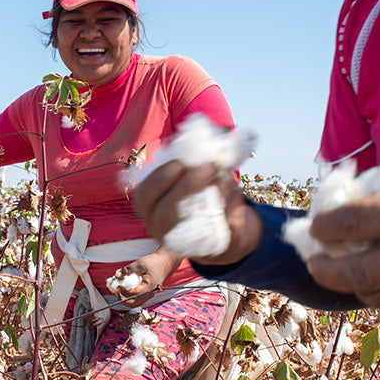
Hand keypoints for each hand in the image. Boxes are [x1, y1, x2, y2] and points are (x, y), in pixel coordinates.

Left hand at [112, 249, 180, 307]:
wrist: (165, 261)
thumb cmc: (153, 262)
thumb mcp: (139, 264)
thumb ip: (128, 270)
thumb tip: (117, 276)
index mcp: (149, 287)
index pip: (134, 294)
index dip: (123, 292)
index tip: (118, 286)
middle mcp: (150, 293)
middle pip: (134, 304)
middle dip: (123, 300)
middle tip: (117, 292)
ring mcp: (150, 294)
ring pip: (136, 303)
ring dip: (127, 300)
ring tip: (120, 292)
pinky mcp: (149, 293)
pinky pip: (139, 299)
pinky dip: (131, 298)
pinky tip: (126, 290)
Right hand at [132, 161, 262, 266]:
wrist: (222, 228)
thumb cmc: (198, 192)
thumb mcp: (189, 175)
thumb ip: (191, 159)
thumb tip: (213, 130)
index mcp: (151, 210)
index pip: (143, 199)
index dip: (158, 180)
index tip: (178, 163)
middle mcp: (163, 230)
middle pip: (166, 214)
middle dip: (187, 187)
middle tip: (208, 167)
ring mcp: (187, 244)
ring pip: (194, 224)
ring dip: (213, 194)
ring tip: (225, 176)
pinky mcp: (215, 249)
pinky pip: (225, 229)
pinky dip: (233, 206)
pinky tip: (236, 192)